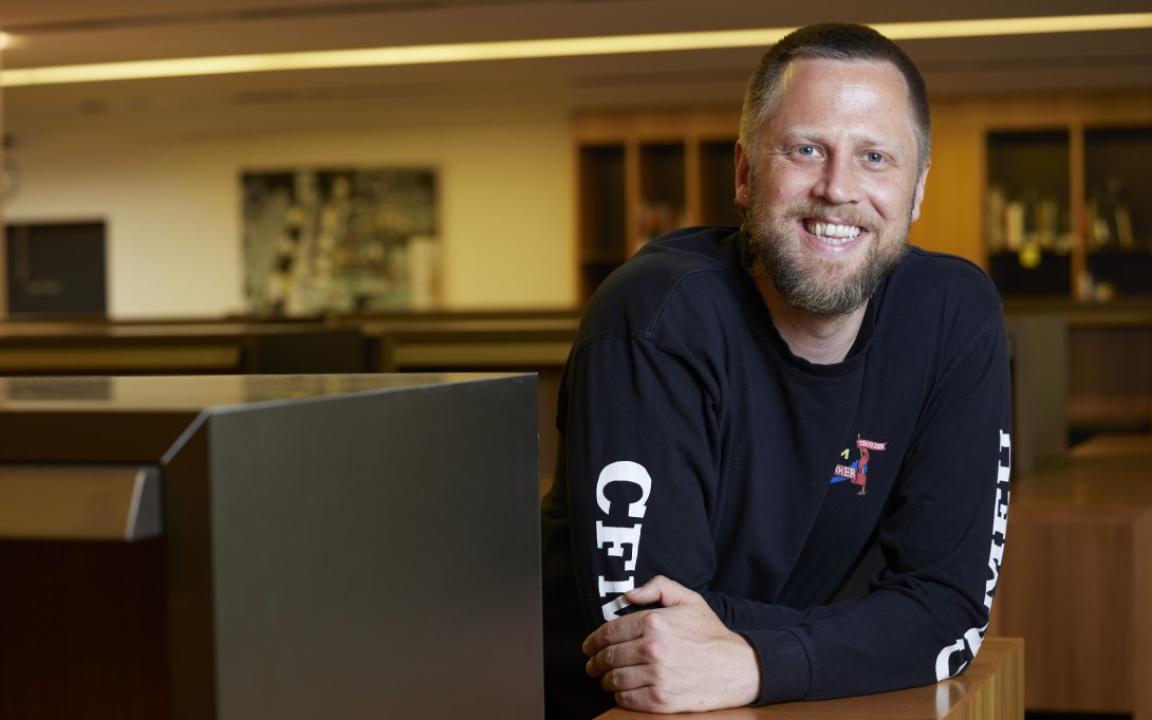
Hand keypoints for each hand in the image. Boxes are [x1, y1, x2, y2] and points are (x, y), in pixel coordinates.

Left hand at [582, 575, 760, 712]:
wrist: (737, 668)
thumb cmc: (711, 634)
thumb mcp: (689, 599)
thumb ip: (658, 587)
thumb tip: (629, 594)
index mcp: (654, 622)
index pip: (609, 632)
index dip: (593, 640)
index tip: (588, 646)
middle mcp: (652, 649)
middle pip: (608, 657)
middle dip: (595, 661)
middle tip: (592, 664)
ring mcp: (656, 676)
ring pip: (614, 679)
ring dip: (605, 679)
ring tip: (605, 678)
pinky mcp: (661, 700)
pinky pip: (627, 699)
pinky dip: (619, 695)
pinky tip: (621, 691)